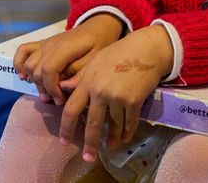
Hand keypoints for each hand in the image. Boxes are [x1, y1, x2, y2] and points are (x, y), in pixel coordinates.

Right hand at [13, 14, 122, 105]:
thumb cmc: (99, 43)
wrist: (97, 27)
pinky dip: (19, 64)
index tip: (61, 99)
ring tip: (47, 94)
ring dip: (34, 81)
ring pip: (28, 64)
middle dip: (45, 89)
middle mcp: (50, 45)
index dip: (52, 88)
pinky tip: (24, 77)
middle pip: (37, 70)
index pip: (49, 70)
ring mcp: (44, 43)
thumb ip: (79, 74)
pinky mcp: (42, 44)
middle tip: (57, 100)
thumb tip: (63, 87)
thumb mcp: (96, 61)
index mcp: (65, 48)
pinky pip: (23, 51)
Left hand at [58, 25, 173, 162]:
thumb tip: (64, 89)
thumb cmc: (117, 53)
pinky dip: (127, 132)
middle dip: (90, 144)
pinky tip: (125, 138)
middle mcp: (99, 91)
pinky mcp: (133, 101)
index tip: (63, 141)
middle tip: (87, 158)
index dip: (66, 127)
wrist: (145, 49)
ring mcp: (116, 97)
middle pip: (91, 124)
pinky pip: (129, 122)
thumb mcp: (94, 62)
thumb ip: (80, 78)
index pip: (71, 109)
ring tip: (111, 145)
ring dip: (112, 137)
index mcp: (86, 81)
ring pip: (113, 125)